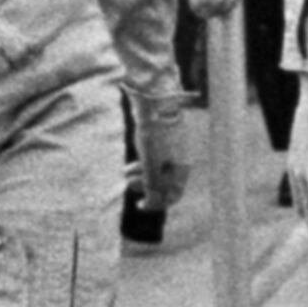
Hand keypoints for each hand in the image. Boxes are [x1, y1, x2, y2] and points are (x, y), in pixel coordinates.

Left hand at [131, 99, 191, 213]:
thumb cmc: (154, 133)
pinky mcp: (162, 142)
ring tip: (125, 174)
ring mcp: (171, 151)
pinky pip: (153, 161)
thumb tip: (152, 202)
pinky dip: (141, 167)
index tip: (141, 205)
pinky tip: (128, 167)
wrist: (155, 102)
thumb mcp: (150, 162)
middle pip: (165, 184)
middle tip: (130, 185)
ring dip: (141, 177)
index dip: (158, 203)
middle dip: (146, 188)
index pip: (175, 194)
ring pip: (156, 172)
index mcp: (182, 167)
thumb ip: (152, 184)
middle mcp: (179, 161)